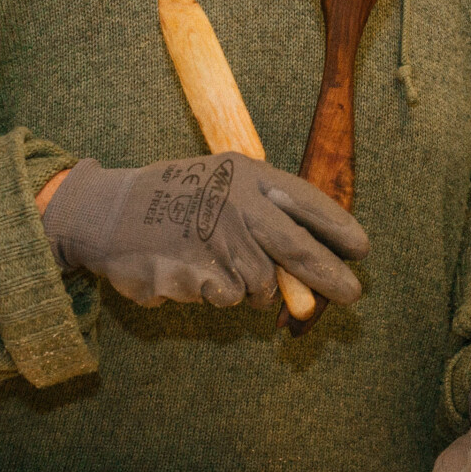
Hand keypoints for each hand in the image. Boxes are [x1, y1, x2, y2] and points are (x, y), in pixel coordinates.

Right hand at [42, 152, 367, 309]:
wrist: (108, 213)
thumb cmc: (179, 200)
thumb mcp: (224, 186)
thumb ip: (266, 216)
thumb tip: (316, 262)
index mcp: (246, 174)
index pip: (306, 201)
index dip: (338, 227)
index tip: (362, 249)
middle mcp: (233, 201)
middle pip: (296, 248)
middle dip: (329, 276)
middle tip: (352, 294)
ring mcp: (211, 237)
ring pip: (261, 283)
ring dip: (255, 290)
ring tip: (228, 271)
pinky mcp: (190, 271)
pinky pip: (226, 297)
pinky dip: (218, 294)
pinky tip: (195, 274)